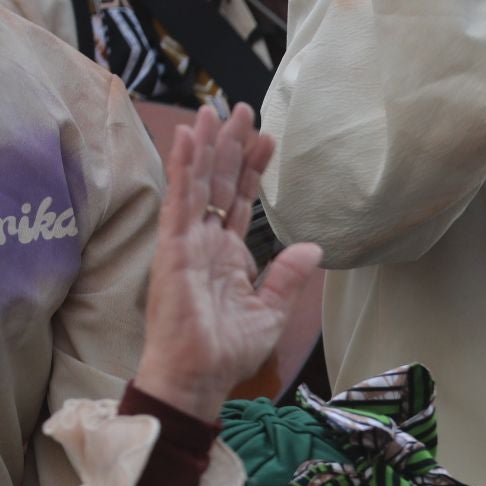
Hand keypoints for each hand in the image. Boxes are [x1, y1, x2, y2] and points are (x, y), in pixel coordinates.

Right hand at [132, 103, 322, 420]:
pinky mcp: (173, 248)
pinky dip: (182, 168)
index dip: (254, 170)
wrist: (199, 376)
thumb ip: (288, 276)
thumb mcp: (272, 311)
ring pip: (197, 182)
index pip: (241, 201)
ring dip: (205, 146)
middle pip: (220, 183)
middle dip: (231, 146)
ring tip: (215, 110)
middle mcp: (205, 242)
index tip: (269, 140)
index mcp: (227, 256)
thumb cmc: (227, 351)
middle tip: (243, 109)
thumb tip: (311, 247)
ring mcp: (187, 242)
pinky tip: (186, 138)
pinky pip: (178, 200)